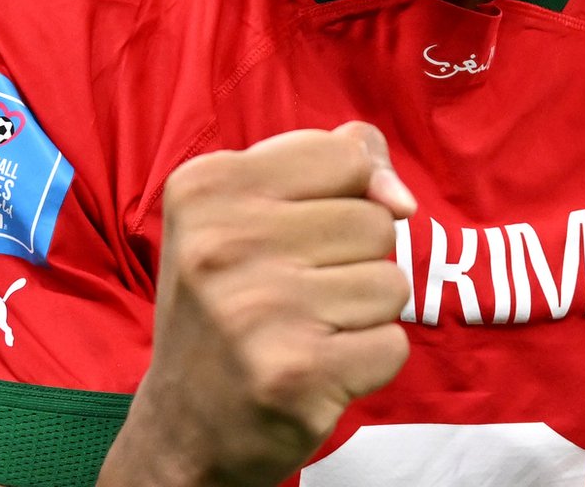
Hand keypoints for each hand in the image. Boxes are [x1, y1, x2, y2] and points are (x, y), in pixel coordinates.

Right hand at [108, 123, 415, 484]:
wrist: (182, 428)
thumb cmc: (232, 302)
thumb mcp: (254, 209)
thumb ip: (338, 164)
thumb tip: (402, 200)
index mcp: (206, 186)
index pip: (347, 155)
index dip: (343, 196)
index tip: (289, 235)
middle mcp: (222, 245)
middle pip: (376, 222)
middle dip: (353, 260)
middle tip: (290, 295)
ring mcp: (258, 312)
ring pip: (392, 283)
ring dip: (362, 312)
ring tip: (302, 330)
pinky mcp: (296, 375)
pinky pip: (393, 343)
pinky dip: (366, 362)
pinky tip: (314, 370)